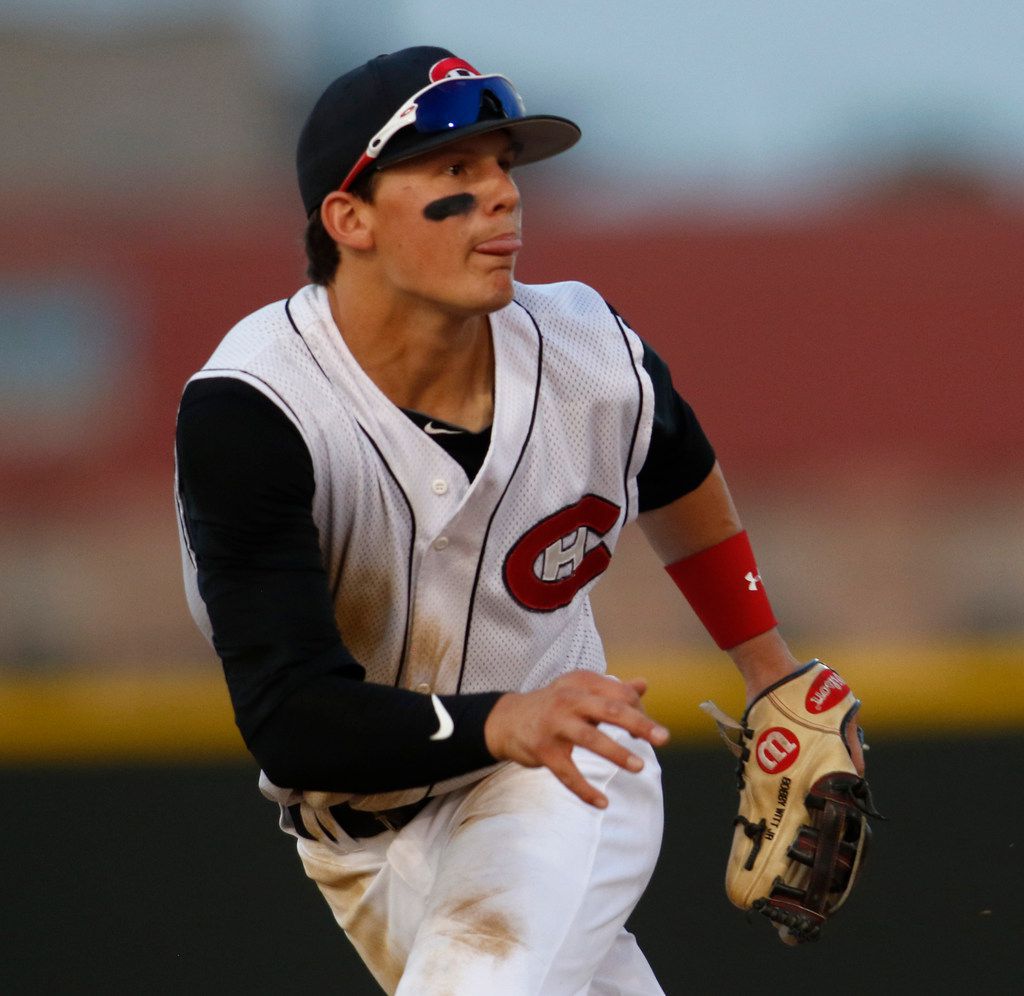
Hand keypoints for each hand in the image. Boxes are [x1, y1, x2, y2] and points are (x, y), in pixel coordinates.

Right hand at [483, 671, 669, 807]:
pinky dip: (585, 790)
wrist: (508, 720)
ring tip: (640, 767)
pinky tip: (603, 803)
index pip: (619, 695)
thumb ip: (611, 689)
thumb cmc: (553, 705)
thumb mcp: (579, 691)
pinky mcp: (543, 750)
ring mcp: (554, 726)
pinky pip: (568, 774)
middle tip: (663, 738)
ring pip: (590, 739)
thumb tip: (643, 685)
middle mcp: (568, 700)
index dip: (639, 712)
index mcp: (581, 684)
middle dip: (638, 723)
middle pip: (609, 710)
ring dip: (617, 753)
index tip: (649, 732)